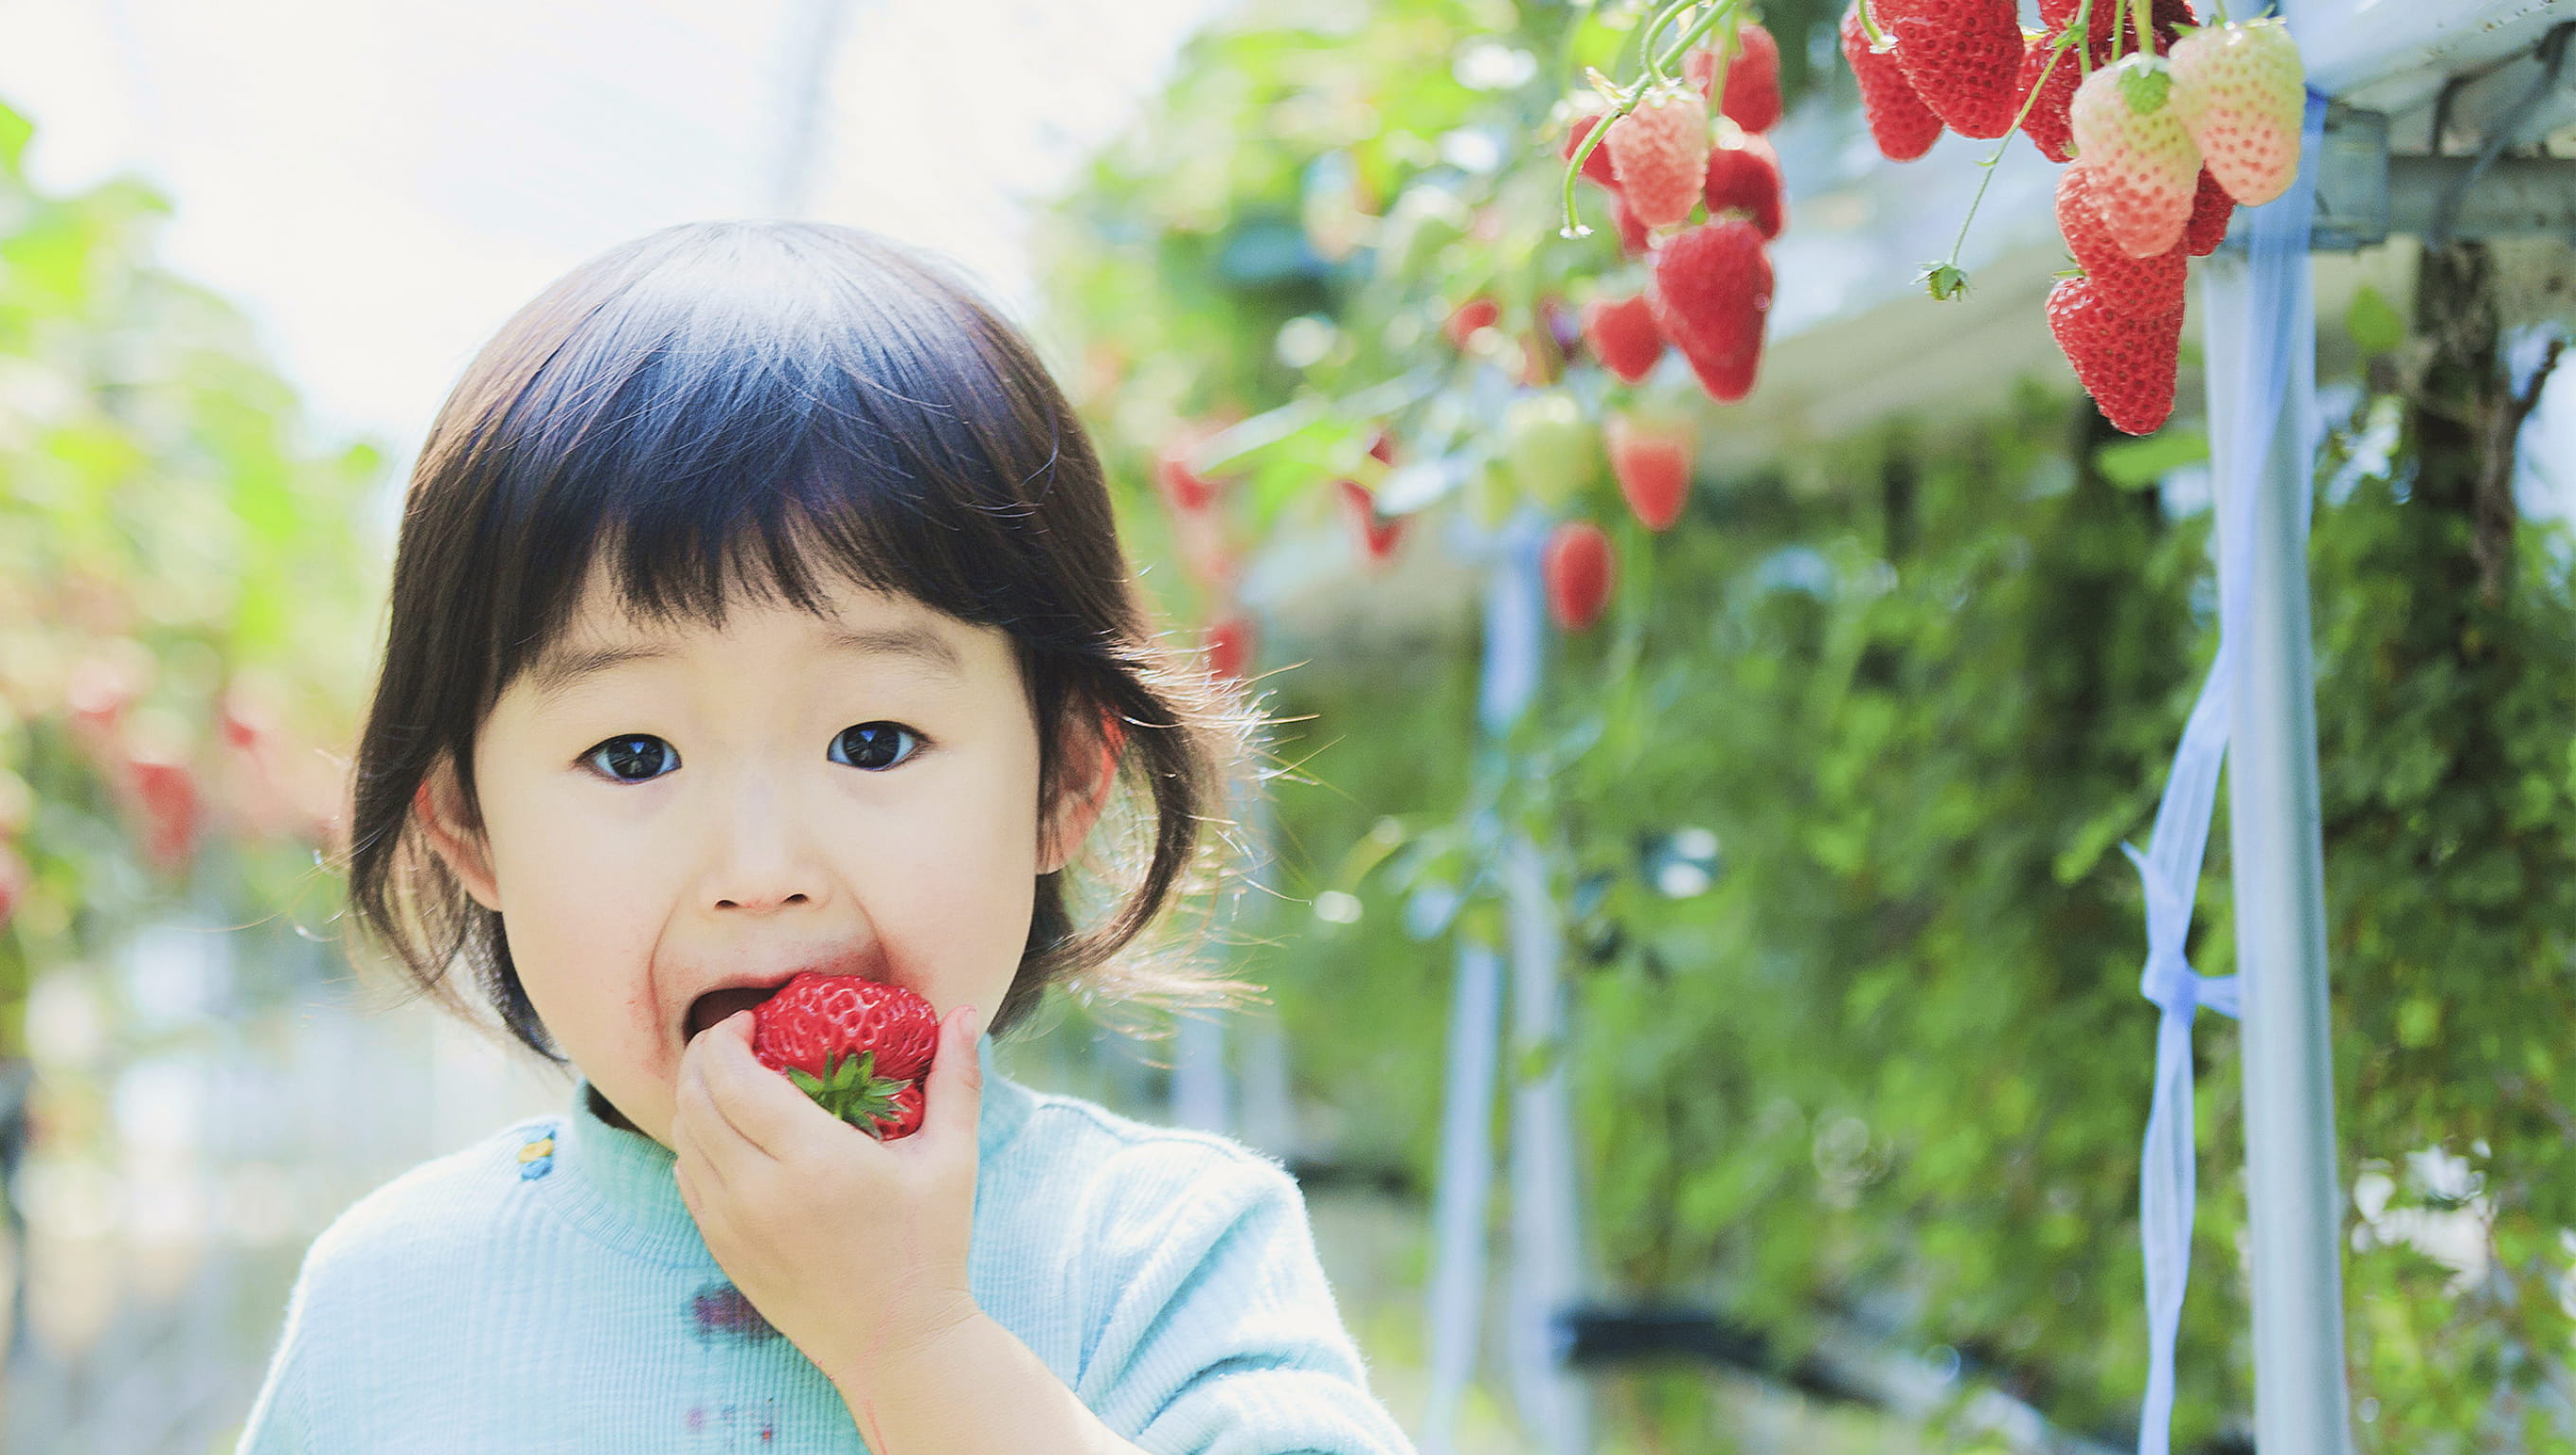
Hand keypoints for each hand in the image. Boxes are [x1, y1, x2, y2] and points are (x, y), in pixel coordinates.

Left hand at [670, 998, 985, 1387]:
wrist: (897, 1343)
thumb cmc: (930, 1247)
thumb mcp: (952, 1159)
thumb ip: (957, 1080)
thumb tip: (965, 1014)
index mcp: (815, 1161)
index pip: (734, 1078)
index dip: (728, 1037)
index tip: (752, 1019)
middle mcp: (760, 1192)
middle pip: (696, 1100)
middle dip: (703, 1056)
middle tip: (733, 1038)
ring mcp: (734, 1226)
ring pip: (684, 1140)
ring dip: (695, 1097)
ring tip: (728, 1079)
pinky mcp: (724, 1251)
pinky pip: (688, 1180)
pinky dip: (696, 1144)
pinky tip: (726, 1132)